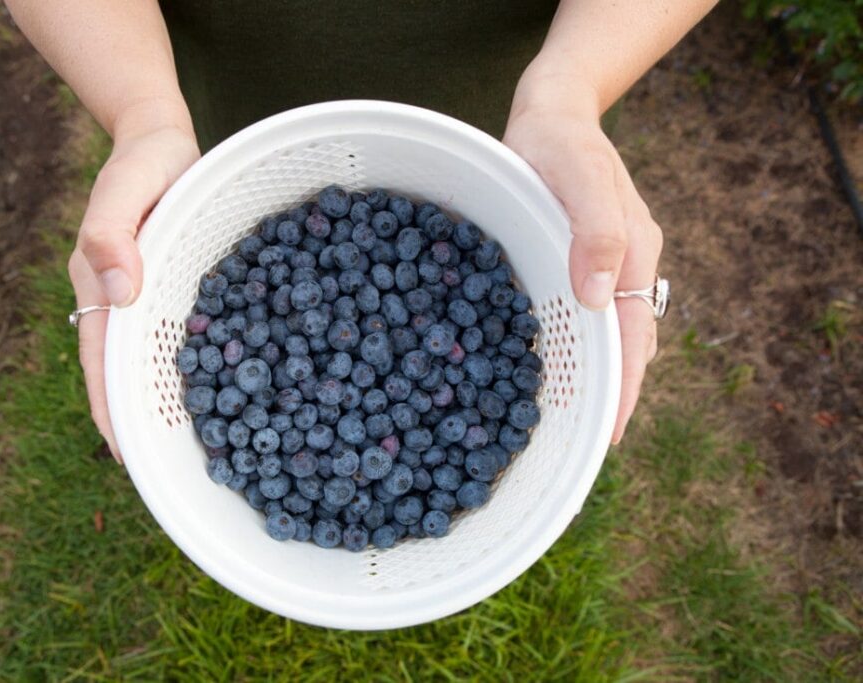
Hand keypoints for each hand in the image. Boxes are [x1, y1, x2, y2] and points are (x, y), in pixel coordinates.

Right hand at [69, 110, 199, 461]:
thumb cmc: (142, 162)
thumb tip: (118, 292)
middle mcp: (124, 305)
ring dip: (174, 404)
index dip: (113, 412)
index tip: (130, 457)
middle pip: (129, 377)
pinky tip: (234, 392)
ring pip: (159, 364)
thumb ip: (111, 231)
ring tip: (207, 449)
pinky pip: (190, 339)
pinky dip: (203, 369)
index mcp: (101, 290)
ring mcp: (152, 303)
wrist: (161, 141)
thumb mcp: (125, 186)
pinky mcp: (180, 294)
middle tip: (172, 473)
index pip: (101, 366)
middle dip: (144, 424)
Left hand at [503, 74, 661, 443]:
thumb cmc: (561, 143)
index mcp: (635, 255)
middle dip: (610, 395)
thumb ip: (596, 232)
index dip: (623, 390)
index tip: (606, 435)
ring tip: (566, 419)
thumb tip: (600, 299)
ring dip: (593, 375)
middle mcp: (626, 268)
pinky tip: (546, 365)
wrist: (552, 114)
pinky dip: (572, 345)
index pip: (634, 338)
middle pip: (627, 346)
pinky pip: (582, 314)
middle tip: (583, 443)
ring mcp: (604, 266)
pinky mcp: (577, 262)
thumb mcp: (579, 177)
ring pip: (607, 334)